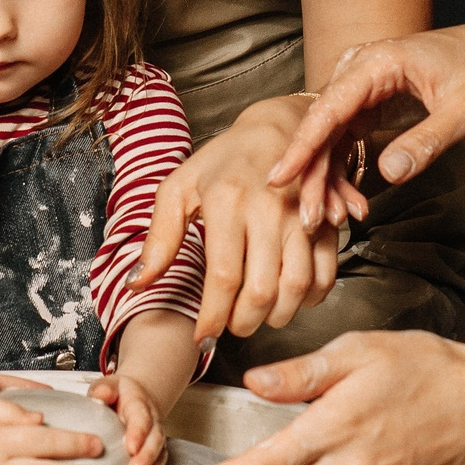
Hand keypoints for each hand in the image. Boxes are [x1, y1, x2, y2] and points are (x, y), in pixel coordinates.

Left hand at [87, 373, 166, 464]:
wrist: (135, 399)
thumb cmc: (117, 395)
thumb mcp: (109, 386)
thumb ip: (103, 389)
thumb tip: (100, 395)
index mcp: (139, 405)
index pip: (141, 418)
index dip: (138, 433)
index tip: (130, 447)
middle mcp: (152, 423)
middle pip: (154, 440)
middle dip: (146, 458)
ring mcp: (156, 440)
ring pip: (159, 457)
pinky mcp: (156, 455)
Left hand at [132, 97, 338, 339]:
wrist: (277, 127)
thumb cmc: (224, 161)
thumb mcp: (180, 188)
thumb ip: (159, 238)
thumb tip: (138, 282)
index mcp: (227, 201)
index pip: (223, 276)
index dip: (214, 316)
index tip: (203, 337)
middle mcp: (268, 209)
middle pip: (262, 289)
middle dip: (244, 322)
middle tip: (231, 326)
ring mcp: (302, 216)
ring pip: (296, 287)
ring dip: (277, 316)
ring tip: (257, 316)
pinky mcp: (326, 222)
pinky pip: (324, 275)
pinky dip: (308, 299)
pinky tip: (288, 300)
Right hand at [267, 26, 464, 200]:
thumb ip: (427, 141)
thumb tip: (389, 175)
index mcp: (378, 62)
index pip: (328, 108)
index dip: (302, 146)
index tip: (279, 177)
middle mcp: (360, 69)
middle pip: (322, 126)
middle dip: (313, 173)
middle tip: (311, 218)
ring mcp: (362, 86)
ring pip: (330, 136)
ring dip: (327, 177)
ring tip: (335, 217)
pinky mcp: (368, 103)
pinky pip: (345, 139)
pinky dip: (343, 170)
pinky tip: (351, 201)